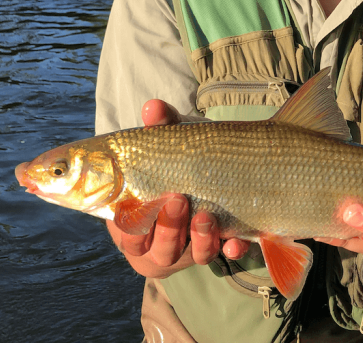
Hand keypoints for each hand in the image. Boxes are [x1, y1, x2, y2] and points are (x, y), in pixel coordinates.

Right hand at [105, 99, 253, 278]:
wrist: (214, 169)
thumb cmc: (177, 162)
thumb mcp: (170, 145)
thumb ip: (160, 128)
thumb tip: (154, 107)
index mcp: (137, 219)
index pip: (126, 232)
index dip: (132, 225)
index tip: (145, 204)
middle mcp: (162, 241)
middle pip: (158, 250)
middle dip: (168, 229)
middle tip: (177, 200)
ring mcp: (192, 248)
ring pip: (192, 256)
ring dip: (199, 240)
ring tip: (206, 216)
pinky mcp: (221, 246)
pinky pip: (226, 255)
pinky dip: (231, 250)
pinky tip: (236, 243)